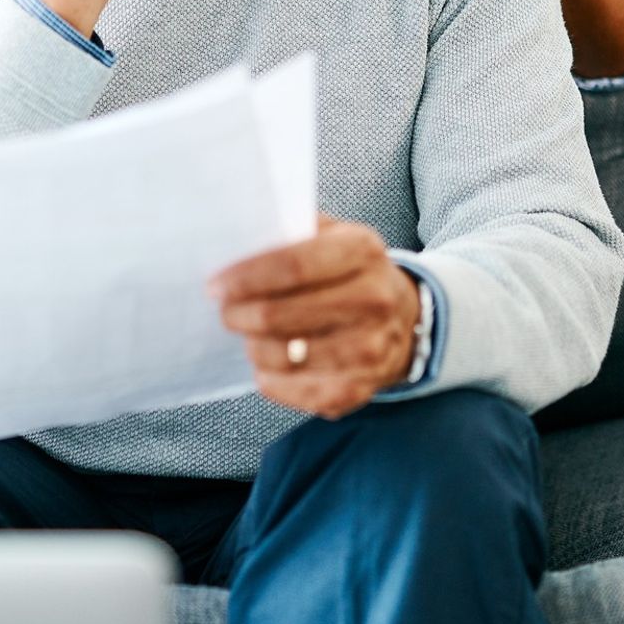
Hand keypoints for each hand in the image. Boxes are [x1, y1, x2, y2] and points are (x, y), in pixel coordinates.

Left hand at [209, 216, 420, 418]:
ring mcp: (371, 348)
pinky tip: (267, 367)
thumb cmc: (352, 272)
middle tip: (226, 311)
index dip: (246, 277)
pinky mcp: (360, 388)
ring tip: (249, 336)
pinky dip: (273, 381)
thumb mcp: (334, 236)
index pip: (293, 265)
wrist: (406, 319)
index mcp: (363, 251)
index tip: (217, 284)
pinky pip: (299, 392)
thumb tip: (238, 239)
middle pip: (280, 315)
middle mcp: (374, 299)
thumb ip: (292, 232)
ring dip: (254, 347)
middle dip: (239, 314)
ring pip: (285, 356)